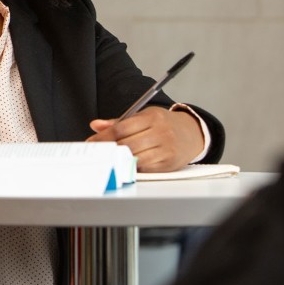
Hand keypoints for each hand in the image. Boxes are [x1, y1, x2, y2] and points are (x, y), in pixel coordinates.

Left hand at [85, 106, 203, 172]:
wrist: (192, 134)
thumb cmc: (164, 124)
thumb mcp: (144, 116)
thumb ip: (119, 122)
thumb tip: (95, 125)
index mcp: (152, 117)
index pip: (122, 128)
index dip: (104, 136)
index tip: (92, 142)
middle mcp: (161, 132)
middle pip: (127, 144)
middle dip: (109, 149)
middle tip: (97, 153)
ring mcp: (166, 149)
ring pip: (136, 157)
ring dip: (119, 159)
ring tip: (109, 158)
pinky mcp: (169, 164)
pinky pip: (145, 168)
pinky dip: (133, 167)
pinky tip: (125, 164)